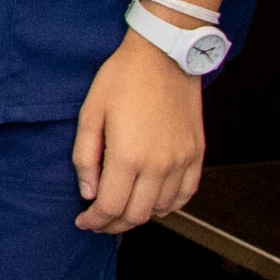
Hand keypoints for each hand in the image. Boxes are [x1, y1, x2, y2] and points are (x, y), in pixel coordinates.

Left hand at [70, 34, 207, 233]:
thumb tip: (88, 193)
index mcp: (127, 156)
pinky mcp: (196, 155)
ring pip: (161, 209)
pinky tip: (153, 201)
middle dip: (113, 225)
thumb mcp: (90, 112)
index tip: (83, 222)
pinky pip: (185, 195)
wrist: (164, 55)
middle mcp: (158, 166)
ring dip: (139, 216)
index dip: (94, 221)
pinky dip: (168, 206)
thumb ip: (85, 157)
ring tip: (122, 210)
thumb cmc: (122, 78)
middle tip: (99, 221)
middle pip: (136, 215)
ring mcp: (181, 162)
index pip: (110, 207)